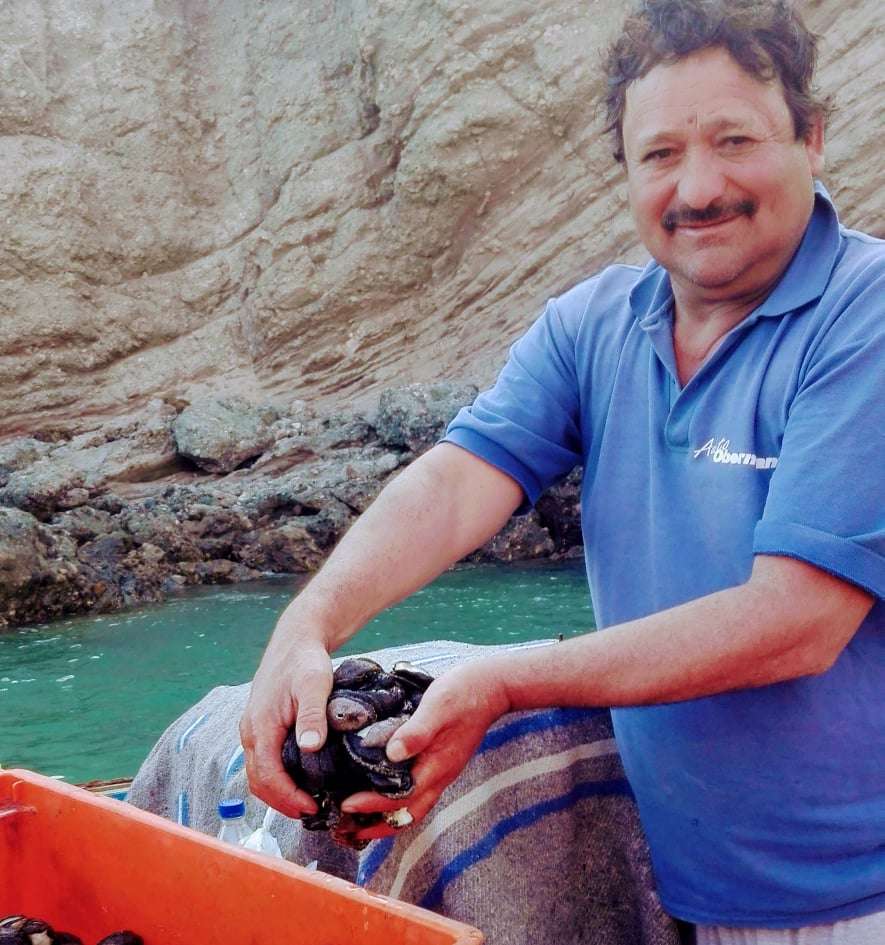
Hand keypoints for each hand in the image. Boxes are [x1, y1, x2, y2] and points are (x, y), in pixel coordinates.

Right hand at [239, 628, 333, 817]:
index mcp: (261, 725)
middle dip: (282, 802)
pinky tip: (299, 780)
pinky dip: (276, 777)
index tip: (312, 808)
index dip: (288, 797)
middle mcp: (250, 731)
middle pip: (258, 781)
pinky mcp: (260, 726)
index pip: (267, 775)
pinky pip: (262, 761)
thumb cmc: (306, 661)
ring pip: (258, 773)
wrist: (295, 640)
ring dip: (278, 792)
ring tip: (307, 801)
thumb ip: (312, 715)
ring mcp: (252, 729)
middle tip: (312, 812)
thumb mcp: (314, 684)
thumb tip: (310, 747)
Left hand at [340, 659, 510, 841]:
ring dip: (388, 816)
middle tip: (349, 829)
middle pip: (408, 814)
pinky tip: (383, 788)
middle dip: (379, 826)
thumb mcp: (438, 706)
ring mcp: (442, 770)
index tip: (346, 805)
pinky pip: (418, 790)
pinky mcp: (442, 761)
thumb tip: (391, 753)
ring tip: (361, 818)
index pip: (401, 798)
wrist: (493, 687)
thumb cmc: (464, 693)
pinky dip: (398, 799)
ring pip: (414, 806)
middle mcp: (440, 775)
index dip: (372, 804)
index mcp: (437, 766)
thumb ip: (417, 731)